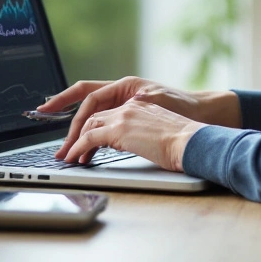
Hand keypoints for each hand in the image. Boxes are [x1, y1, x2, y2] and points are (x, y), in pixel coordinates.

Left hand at [59, 99, 204, 171]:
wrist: (191, 141)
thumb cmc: (183, 141)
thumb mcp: (159, 129)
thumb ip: (141, 128)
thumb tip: (130, 140)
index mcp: (139, 103)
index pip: (108, 109)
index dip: (91, 120)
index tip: (81, 134)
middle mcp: (129, 105)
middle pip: (94, 115)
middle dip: (77, 133)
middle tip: (69, 150)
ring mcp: (123, 115)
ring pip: (88, 124)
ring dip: (75, 142)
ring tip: (69, 157)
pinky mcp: (119, 129)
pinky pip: (88, 137)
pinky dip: (77, 148)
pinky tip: (74, 158)